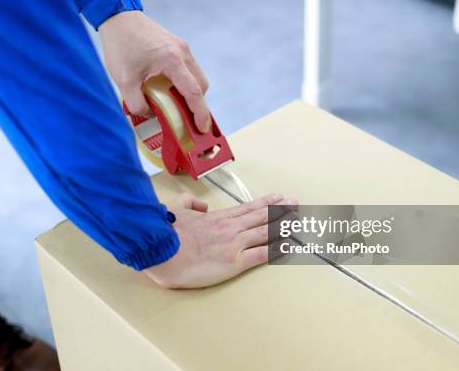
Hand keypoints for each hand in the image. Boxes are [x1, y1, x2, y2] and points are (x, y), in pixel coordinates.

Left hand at [99, 11, 210, 131]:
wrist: (118, 16)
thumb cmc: (120, 45)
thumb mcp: (123, 80)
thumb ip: (136, 103)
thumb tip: (150, 116)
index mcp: (172, 60)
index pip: (193, 92)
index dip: (200, 113)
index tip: (203, 129)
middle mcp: (182, 53)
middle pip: (201, 85)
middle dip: (197, 105)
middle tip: (190, 122)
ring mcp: (181, 47)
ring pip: (196, 76)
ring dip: (191, 94)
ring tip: (178, 108)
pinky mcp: (176, 45)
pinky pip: (188, 68)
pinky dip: (185, 82)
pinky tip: (170, 91)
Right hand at [145, 193, 296, 288]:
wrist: (161, 249)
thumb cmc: (166, 232)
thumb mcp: (176, 208)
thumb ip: (190, 203)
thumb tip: (201, 205)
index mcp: (217, 218)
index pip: (248, 208)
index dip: (266, 202)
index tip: (279, 197)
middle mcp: (230, 228)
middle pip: (262, 217)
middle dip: (281, 210)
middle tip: (296, 204)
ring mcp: (234, 244)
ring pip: (266, 232)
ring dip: (284, 226)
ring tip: (298, 220)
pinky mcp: (234, 262)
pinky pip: (262, 255)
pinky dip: (277, 249)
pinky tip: (289, 246)